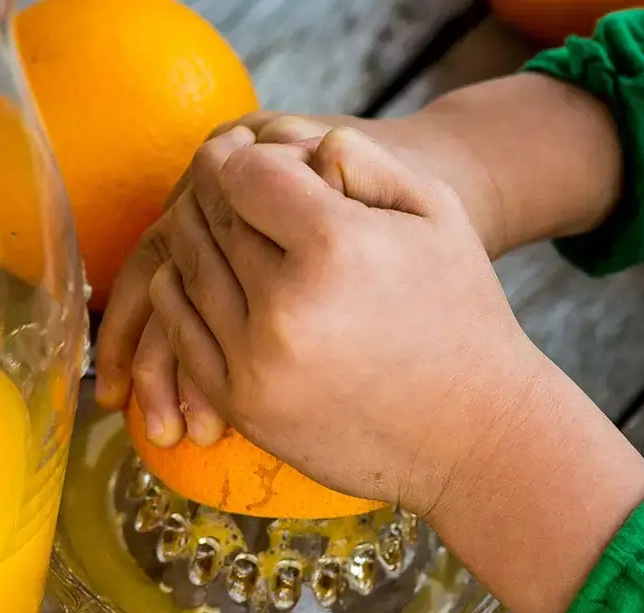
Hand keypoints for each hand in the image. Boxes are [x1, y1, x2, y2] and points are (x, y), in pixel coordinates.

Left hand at [150, 125, 533, 516]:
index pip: (247, 175)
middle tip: (211, 170)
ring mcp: (257, 364)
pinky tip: (185, 272)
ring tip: (200, 215)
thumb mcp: (436, 212)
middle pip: (214, 220)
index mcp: (336, 249)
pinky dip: (175, 293)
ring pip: (189, 271)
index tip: (237, 147)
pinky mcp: (243, 405)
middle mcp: (286, 308)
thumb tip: (290, 147)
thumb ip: (361, 160)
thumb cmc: (460, 315)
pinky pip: (182, 332)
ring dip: (189, 234)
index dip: (237, 154)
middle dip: (210, 187)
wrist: (468, 434)